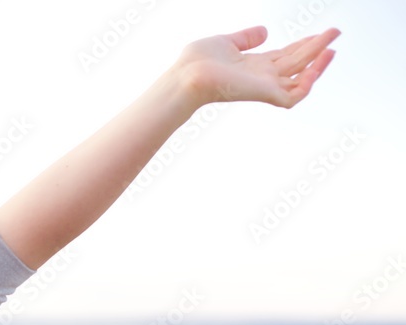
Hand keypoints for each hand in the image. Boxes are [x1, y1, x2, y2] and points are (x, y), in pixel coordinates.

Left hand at [174, 26, 339, 108]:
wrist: (186, 76)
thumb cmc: (196, 62)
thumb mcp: (226, 42)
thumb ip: (246, 38)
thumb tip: (265, 31)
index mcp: (253, 65)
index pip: (285, 56)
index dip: (303, 45)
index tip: (320, 34)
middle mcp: (262, 77)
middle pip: (297, 63)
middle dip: (317, 48)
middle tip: (335, 32)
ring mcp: (264, 86)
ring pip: (301, 78)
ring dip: (319, 63)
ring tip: (332, 46)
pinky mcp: (265, 95)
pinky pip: (295, 95)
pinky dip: (309, 82)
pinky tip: (317, 65)